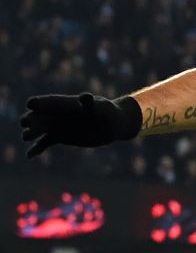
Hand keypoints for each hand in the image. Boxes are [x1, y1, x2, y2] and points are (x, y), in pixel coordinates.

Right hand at [20, 93, 141, 157]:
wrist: (112, 126)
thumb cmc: (107, 111)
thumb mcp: (100, 106)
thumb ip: (90, 103)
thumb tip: (85, 97)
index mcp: (65, 104)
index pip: (49, 101)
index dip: (40, 102)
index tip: (31, 104)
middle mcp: (58, 114)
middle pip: (39, 115)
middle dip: (30, 118)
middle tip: (25, 123)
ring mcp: (57, 126)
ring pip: (39, 129)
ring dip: (31, 133)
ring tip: (26, 137)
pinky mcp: (59, 137)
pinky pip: (44, 142)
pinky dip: (37, 149)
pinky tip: (29, 156)